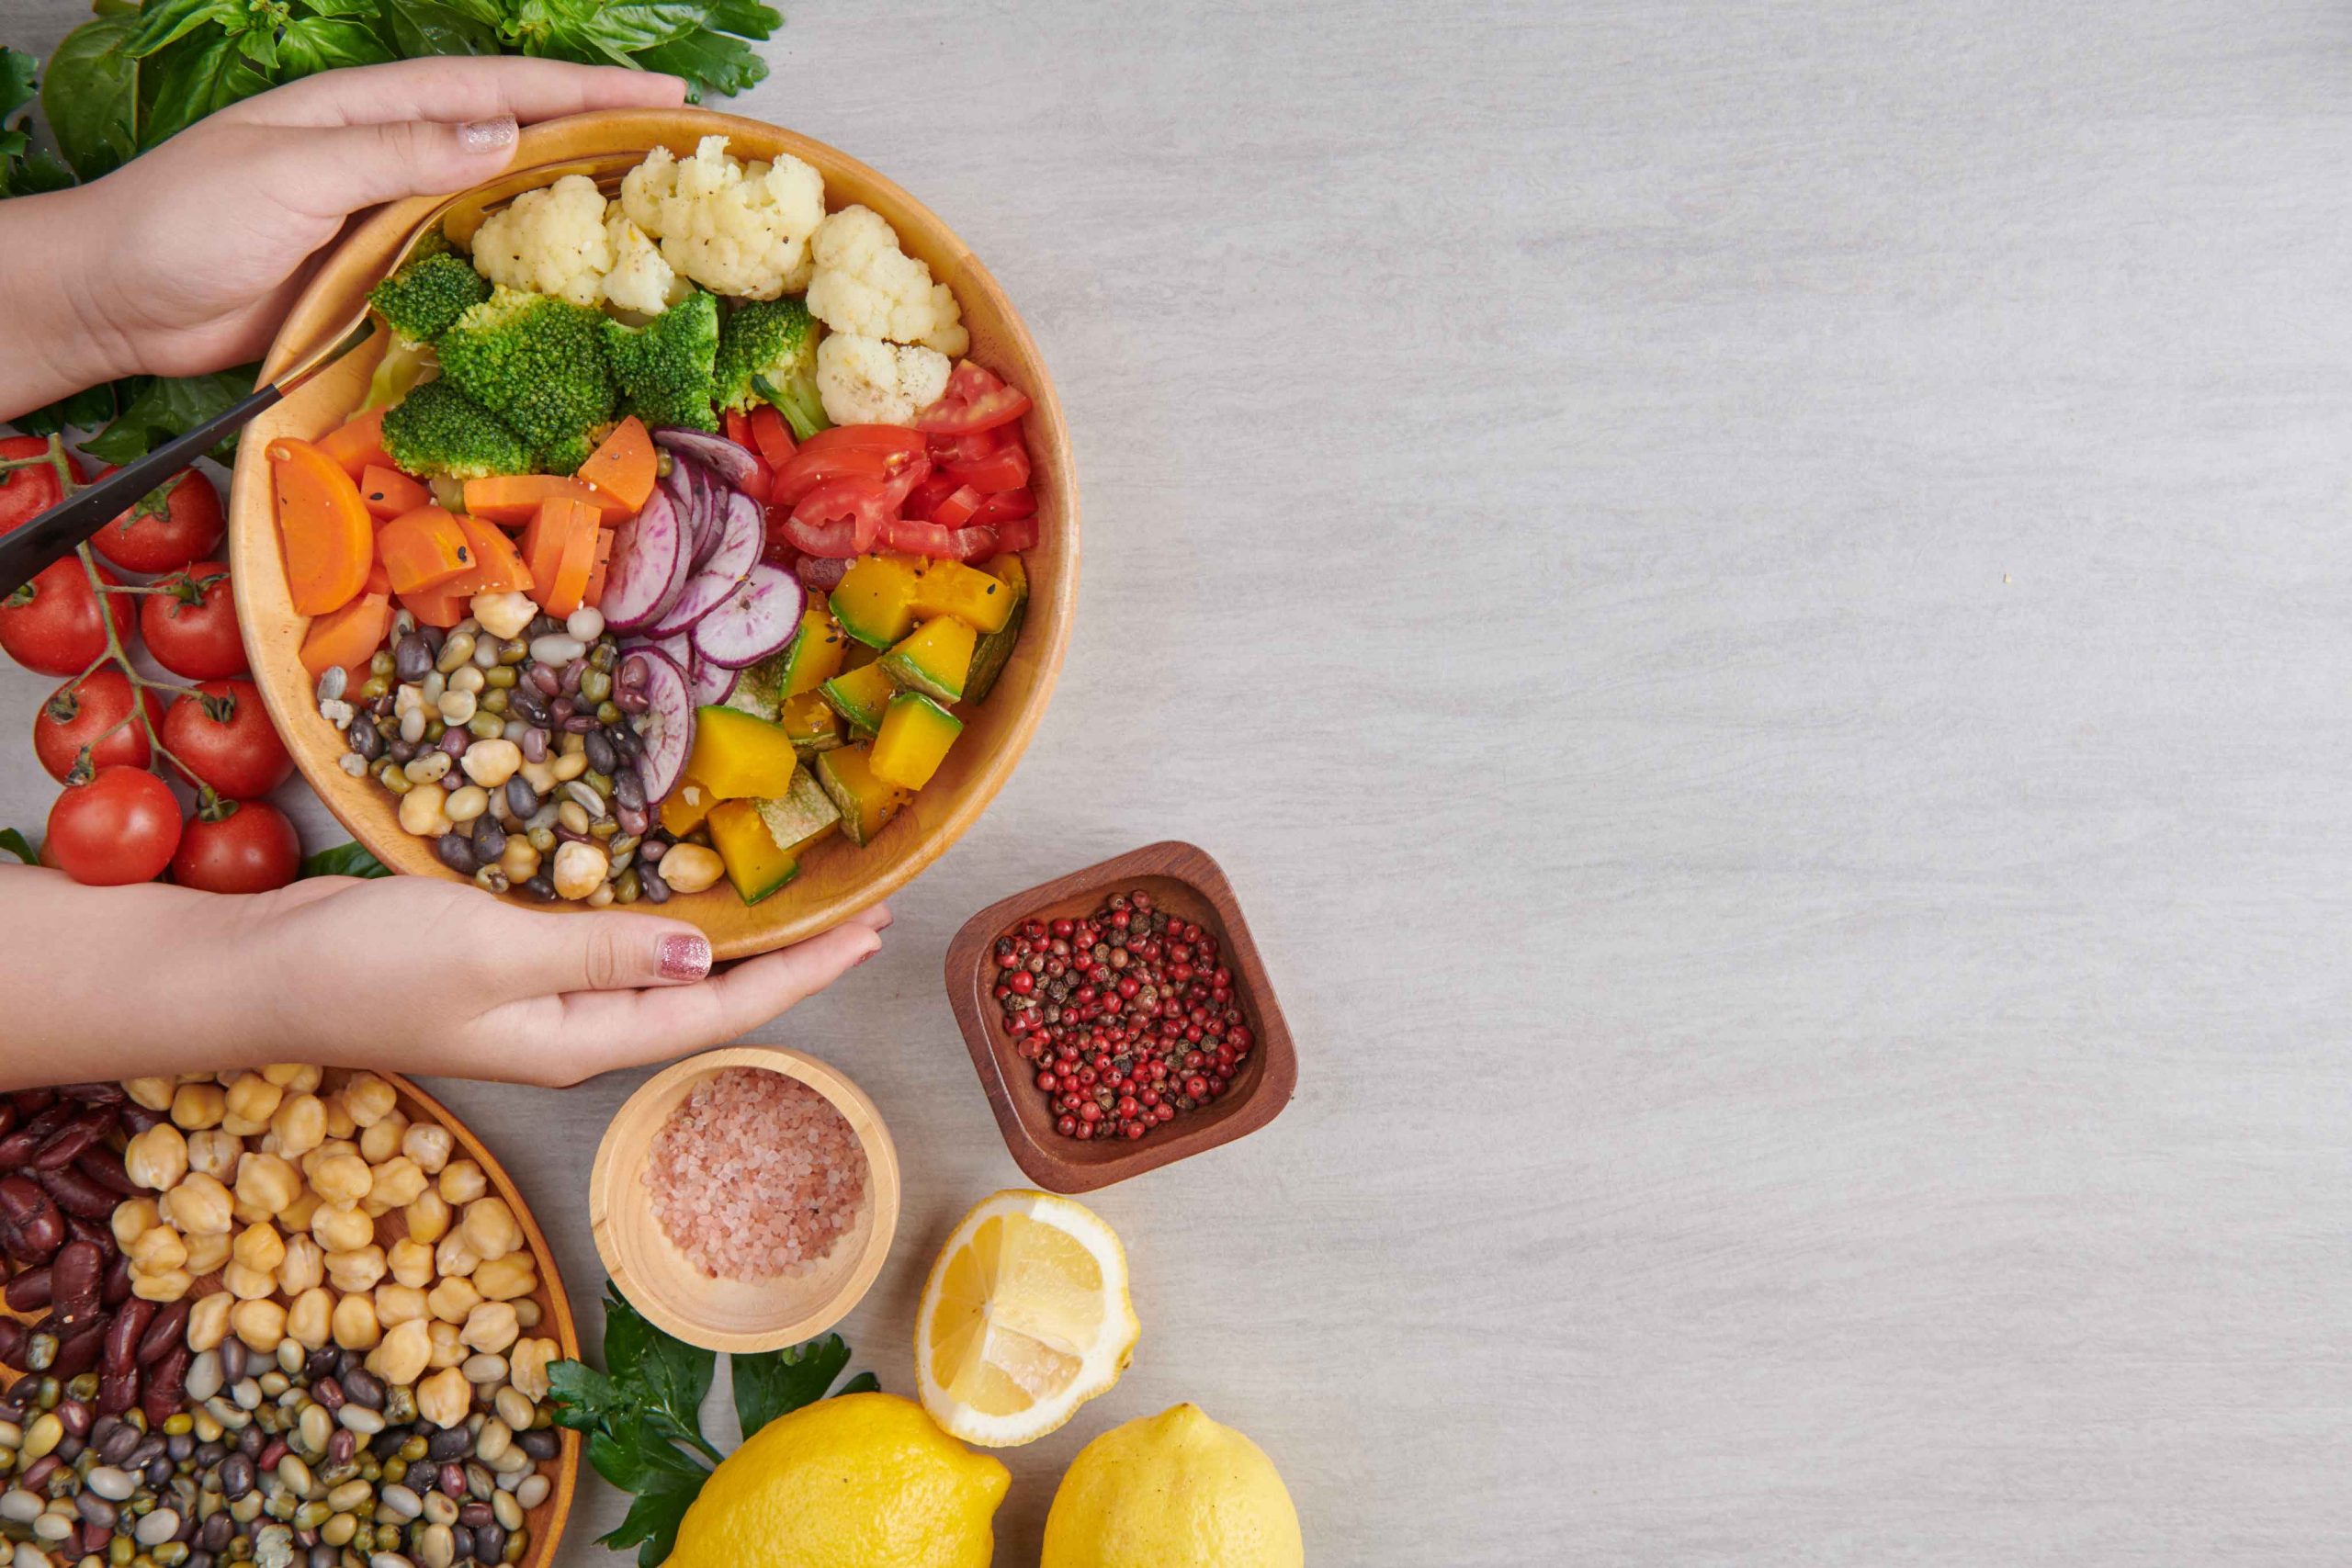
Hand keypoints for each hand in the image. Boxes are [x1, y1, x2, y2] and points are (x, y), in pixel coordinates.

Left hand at [0, 59, 685, 419]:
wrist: (115, 300)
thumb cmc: (183, 220)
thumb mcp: (293, 173)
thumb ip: (397, 154)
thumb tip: (505, 136)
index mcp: (369, 111)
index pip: (497, 91)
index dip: (583, 90)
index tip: (663, 97)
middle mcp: (390, 157)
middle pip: (513, 140)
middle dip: (597, 139)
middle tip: (680, 158)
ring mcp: (387, 219)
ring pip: (500, 205)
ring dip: (570, 209)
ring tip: (651, 221)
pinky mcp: (379, 280)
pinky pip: (467, 269)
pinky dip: (521, 274)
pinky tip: (567, 290)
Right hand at [0, 865, 888, 1087]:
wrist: (259, 973)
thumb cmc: (365, 967)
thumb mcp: (491, 951)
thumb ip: (597, 953)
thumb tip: (699, 954)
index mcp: (584, 1040)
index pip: (721, 1006)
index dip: (804, 971)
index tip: (871, 930)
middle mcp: (578, 1031)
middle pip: (709, 996)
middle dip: (791, 957)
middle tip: (862, 909)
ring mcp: (545, 1001)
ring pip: (667, 973)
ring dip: (736, 940)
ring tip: (802, 901)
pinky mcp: (512, 966)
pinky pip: (615, 948)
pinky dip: (667, 920)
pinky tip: (690, 893)